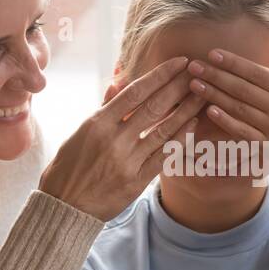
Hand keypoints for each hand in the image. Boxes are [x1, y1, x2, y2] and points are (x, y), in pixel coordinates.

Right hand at [40, 57, 204, 219]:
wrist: (65, 207)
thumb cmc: (69, 168)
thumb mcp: (80, 133)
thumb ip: (103, 108)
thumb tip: (117, 82)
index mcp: (98, 123)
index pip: (135, 92)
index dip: (160, 75)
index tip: (179, 62)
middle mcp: (114, 139)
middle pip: (154, 107)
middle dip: (179, 87)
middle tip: (199, 72)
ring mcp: (127, 161)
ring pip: (164, 130)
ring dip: (187, 111)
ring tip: (203, 96)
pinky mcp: (137, 181)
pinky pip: (164, 156)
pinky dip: (180, 139)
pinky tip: (193, 125)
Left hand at [185, 33, 268, 191]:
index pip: (256, 73)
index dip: (233, 63)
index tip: (213, 54)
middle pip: (240, 88)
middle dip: (215, 75)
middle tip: (192, 65)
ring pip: (238, 108)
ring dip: (214, 95)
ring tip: (194, 85)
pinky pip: (244, 133)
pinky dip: (226, 122)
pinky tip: (210, 112)